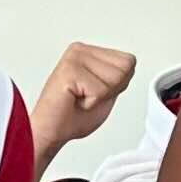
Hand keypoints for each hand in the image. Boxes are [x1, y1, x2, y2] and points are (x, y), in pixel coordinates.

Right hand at [33, 41, 135, 162]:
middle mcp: (80, 50)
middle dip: (110, 91)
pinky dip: (91, 103)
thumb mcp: (107, 91)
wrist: (50, 131)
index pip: (129, 61)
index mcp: (88, 51)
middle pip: (125, 69)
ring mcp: (74, 58)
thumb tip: (131, 62)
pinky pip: (100, 90)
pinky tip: (75, 101)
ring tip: (80, 98)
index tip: (94, 93)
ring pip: (115, 79)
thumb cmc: (72, 115)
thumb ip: (119, 75)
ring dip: (100, 98)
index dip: (118, 85)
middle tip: (86, 97)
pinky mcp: (70, 70)